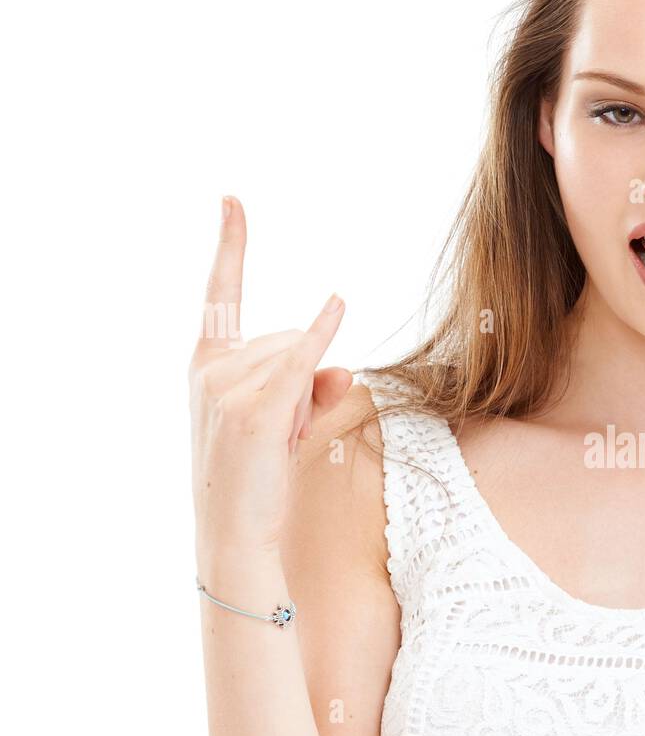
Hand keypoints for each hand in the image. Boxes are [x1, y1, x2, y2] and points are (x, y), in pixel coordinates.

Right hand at [189, 195, 351, 559]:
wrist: (234, 535)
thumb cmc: (257, 477)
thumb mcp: (282, 422)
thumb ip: (312, 385)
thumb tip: (345, 369)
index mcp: (207, 365)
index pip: (219, 294)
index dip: (231, 245)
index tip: (233, 200)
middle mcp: (212, 370)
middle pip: (290, 338)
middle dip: (301, 378)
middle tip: (282, 432)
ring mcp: (230, 390)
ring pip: (302, 359)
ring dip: (308, 398)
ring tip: (281, 444)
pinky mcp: (256, 413)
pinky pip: (301, 361)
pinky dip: (322, 334)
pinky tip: (339, 304)